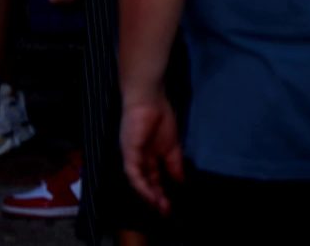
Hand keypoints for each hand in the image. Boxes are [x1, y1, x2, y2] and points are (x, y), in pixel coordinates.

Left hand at [120, 95, 183, 213]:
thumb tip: (180, 182)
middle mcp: (137, 158)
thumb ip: (174, 165)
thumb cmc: (160, 117)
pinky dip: (140, 184)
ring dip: (148, 195)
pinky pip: (132, 171)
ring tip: (160, 206)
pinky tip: (150, 193)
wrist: (150, 98)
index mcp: (147, 157)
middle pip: (144, 183)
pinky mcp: (128, 149)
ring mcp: (131, 154)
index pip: (153, 180)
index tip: (170, 207)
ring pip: (136, 180)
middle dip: (155, 198)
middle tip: (166, 212)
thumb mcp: (172, 147)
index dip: (161, 194)